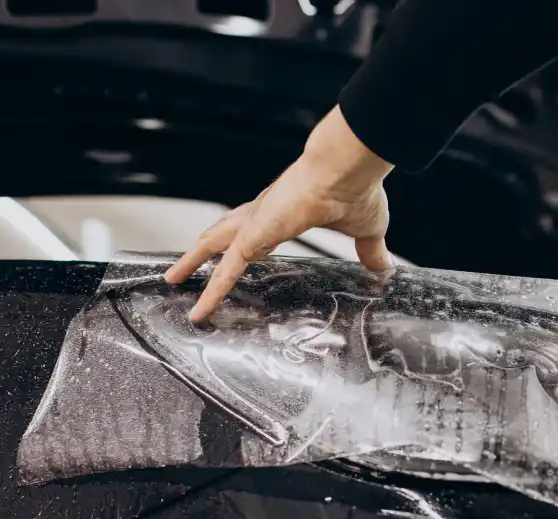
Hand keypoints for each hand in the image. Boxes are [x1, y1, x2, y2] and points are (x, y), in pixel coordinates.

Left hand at [165, 106, 394, 321]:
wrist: (346, 170)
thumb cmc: (355, 190)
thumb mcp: (365, 230)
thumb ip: (370, 250)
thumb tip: (384, 268)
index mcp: (286, 211)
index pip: (256, 228)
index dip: (244, 240)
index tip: (238, 252)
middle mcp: (264, 213)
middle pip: (224, 233)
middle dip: (204, 249)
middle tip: (186, 263)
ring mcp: (254, 223)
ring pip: (214, 246)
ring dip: (192, 262)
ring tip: (174, 278)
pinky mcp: (253, 236)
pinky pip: (225, 271)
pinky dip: (212, 291)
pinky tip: (200, 310)